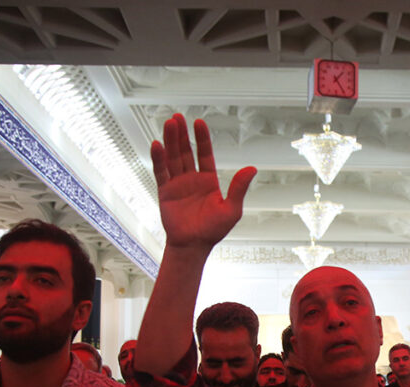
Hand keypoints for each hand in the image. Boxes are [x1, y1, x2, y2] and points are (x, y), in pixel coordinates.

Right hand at [151, 114, 255, 250]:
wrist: (193, 246)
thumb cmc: (213, 231)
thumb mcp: (231, 209)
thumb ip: (238, 187)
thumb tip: (252, 168)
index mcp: (208, 181)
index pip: (204, 154)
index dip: (202, 139)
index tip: (199, 122)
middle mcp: (191, 179)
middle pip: (185, 152)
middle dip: (182, 135)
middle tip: (177, 117)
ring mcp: (177, 184)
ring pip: (172, 158)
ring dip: (170, 141)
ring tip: (169, 123)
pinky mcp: (165, 192)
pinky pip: (161, 172)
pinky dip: (159, 159)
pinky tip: (157, 145)